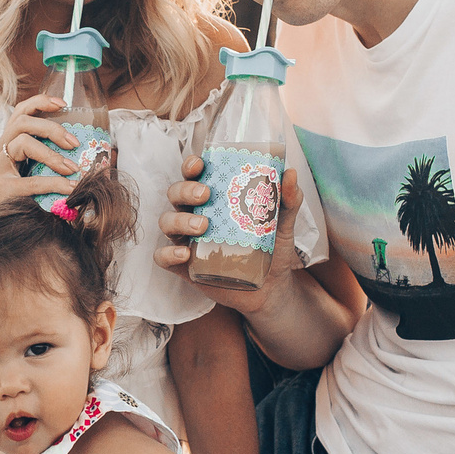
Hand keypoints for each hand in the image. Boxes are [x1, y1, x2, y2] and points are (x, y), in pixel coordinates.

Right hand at [0, 92, 80, 204]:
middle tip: (74, 143)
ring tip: (72, 168)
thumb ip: (53, 158)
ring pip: (22, 141)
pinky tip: (70, 188)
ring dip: (51, 152)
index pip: (19, 113)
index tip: (63, 103)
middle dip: (51, 128)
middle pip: (21, 122)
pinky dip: (55, 182)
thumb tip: (91, 150)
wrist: (9, 231)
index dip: (40, 103)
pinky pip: (31, 180)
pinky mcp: (1, 189)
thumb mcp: (39, 172)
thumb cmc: (29, 199)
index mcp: (6, 144)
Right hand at [154, 159, 306, 312]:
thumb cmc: (273, 249)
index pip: (194, 175)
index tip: (199, 164)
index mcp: (214, 198)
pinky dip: (168, 253)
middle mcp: (195, 214)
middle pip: (176, 194)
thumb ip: (288, 199)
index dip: (190, 166)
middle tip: (205, 194)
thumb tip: (291, 173)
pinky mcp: (184, 266)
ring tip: (202, 226)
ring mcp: (187, 240)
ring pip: (167, 222)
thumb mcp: (283, 223)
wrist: (272, 289)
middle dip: (185, 190)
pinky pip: (163, 257)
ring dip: (179, 220)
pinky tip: (185, 254)